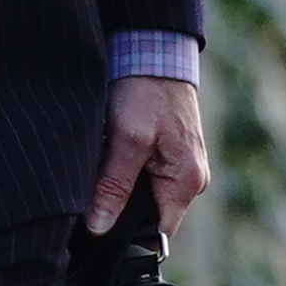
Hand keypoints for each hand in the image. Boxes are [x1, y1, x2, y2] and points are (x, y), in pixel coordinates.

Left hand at [88, 75, 208, 235]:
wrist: (154, 50)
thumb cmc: (146, 91)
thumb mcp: (126, 140)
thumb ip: (113, 186)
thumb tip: (98, 228)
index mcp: (186, 182)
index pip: (156, 233)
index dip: (126, 235)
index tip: (97, 227)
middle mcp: (191, 179)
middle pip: (149, 215)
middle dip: (121, 207)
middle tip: (94, 189)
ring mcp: (182, 166)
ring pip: (144, 195)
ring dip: (121, 186)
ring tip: (103, 166)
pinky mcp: (169, 152)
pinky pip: (145, 175)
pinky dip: (125, 170)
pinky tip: (109, 156)